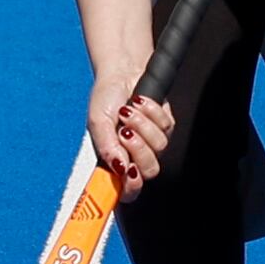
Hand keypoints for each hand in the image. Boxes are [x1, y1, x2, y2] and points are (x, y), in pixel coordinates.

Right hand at [88, 64, 175, 202]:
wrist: (122, 73)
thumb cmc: (106, 99)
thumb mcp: (98, 123)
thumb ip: (106, 147)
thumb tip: (117, 167)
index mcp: (116, 161)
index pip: (128, 190)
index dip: (130, 189)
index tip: (127, 175)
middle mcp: (135, 155)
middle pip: (149, 171)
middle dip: (138, 149)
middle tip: (124, 132)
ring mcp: (153, 142)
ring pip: (159, 147)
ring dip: (142, 125)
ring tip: (128, 112)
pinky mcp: (166, 127)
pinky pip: (166, 127)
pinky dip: (151, 112)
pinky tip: (139, 103)